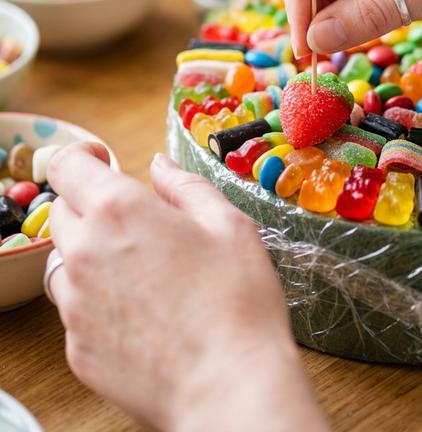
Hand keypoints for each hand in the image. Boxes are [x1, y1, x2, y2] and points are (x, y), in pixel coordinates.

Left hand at [47, 143, 327, 431]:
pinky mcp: (76, 348)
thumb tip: (158, 166)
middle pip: (63, 212)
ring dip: (91, 254)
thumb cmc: (237, 299)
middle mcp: (84, 253)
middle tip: (138, 222)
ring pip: (65, 262)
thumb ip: (185, 186)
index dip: (83, 157)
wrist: (229, 385)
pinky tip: (143, 314)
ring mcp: (74, 305)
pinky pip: (76, 309)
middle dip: (92, 206)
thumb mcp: (228, 224)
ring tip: (143, 272)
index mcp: (119, 211)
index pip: (67, 166)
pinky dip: (98, 301)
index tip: (104, 162)